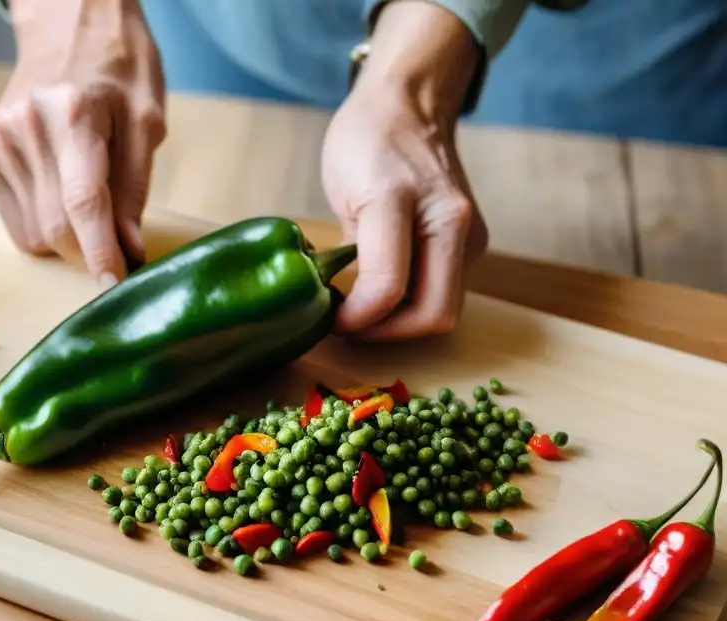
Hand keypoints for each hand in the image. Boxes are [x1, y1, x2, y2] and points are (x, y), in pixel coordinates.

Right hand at [0, 0, 165, 284]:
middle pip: (57, 227)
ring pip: (34, 235)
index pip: (86, 202)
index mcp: (74, 114)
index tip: (114, 285)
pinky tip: (57, 187)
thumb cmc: (117, 72)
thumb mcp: (146, 121)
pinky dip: (43, 223)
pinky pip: (16, 223)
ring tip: (86, 196)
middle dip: (90, 251)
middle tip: (120, 248)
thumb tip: (130, 250)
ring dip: (68, 238)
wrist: (66, 27)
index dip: (101, 252)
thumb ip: (135, 187)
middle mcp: (25, 128)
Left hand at [321, 0, 487, 340]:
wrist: (412, 103)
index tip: (330, 318)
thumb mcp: (340, 193)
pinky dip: (413, 303)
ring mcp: (469, 233)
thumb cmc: (366, 140)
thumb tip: (343, 304)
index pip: (386, 288)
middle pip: (433, 316)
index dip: (355, 319)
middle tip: (349, 326)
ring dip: (400, 322)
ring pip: (442, 310)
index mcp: (403, 200)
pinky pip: (445, 291)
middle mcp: (449, 220)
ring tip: (362, 308)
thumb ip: (347, 254)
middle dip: (387, 334)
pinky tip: (384, 289)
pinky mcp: (473, 242)